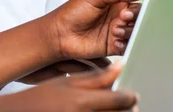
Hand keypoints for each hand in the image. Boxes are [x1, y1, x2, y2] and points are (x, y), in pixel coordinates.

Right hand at [0, 63, 137, 111]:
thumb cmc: (41, 97)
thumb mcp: (66, 82)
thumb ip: (95, 77)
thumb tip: (120, 65)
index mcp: (81, 101)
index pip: (120, 101)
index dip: (130, 97)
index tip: (131, 95)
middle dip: (127, 110)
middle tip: (125, 105)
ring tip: (113, 109)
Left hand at [45, 0, 149, 60]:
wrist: (59, 35)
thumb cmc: (73, 11)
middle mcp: (120, 13)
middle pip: (142, 12)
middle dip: (137, 13)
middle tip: (124, 15)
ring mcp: (119, 29)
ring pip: (138, 29)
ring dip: (130, 29)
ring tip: (115, 29)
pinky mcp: (115, 45)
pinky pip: (130, 44)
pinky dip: (127, 42)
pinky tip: (116, 39)